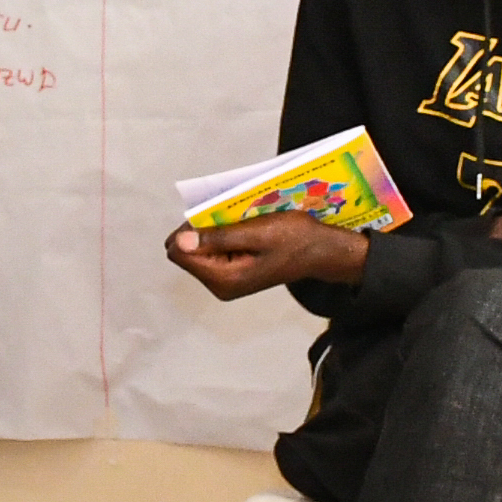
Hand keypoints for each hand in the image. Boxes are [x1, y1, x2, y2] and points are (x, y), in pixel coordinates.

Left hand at [164, 211, 368, 300]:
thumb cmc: (294, 239)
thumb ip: (218, 238)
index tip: (212, 215)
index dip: (189, 230)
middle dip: (202, 230)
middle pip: (187, 253)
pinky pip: (214, 252)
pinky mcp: (233, 274)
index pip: (180, 254)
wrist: (321, 251)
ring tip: (241, 222)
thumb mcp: (257, 233)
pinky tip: (244, 228)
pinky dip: (223, 236)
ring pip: (200, 250)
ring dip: (214, 231)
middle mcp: (220, 285)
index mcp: (224, 279)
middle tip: (230, 216)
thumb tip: (181, 241)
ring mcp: (226, 282)